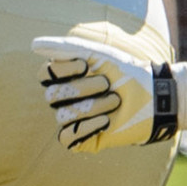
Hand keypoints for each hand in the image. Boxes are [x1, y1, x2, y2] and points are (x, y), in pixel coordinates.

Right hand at [32, 35, 173, 150]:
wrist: (154, 96)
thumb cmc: (127, 73)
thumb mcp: (98, 54)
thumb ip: (65, 47)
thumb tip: (33, 45)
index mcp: (64, 78)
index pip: (44, 76)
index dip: (63, 70)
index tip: (87, 65)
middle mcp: (64, 99)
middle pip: (52, 96)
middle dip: (83, 88)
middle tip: (107, 84)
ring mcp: (72, 120)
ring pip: (64, 115)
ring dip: (94, 106)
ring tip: (115, 101)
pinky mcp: (82, 140)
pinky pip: (67, 137)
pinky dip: (87, 128)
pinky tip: (106, 121)